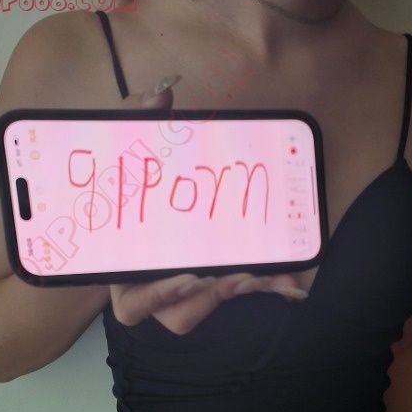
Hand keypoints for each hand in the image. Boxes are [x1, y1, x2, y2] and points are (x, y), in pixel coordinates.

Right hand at [109, 79, 307, 334]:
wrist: (149, 201)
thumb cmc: (132, 187)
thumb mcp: (131, 153)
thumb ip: (139, 124)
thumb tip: (160, 95)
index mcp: (123, 271)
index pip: (132, 305)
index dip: (159, 296)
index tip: (190, 277)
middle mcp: (153, 292)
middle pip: (178, 316)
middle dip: (209, 299)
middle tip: (239, 274)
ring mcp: (185, 294)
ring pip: (209, 310)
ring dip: (234, 293)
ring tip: (261, 274)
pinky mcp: (215, 284)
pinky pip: (235, 293)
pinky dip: (262, 286)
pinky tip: (288, 278)